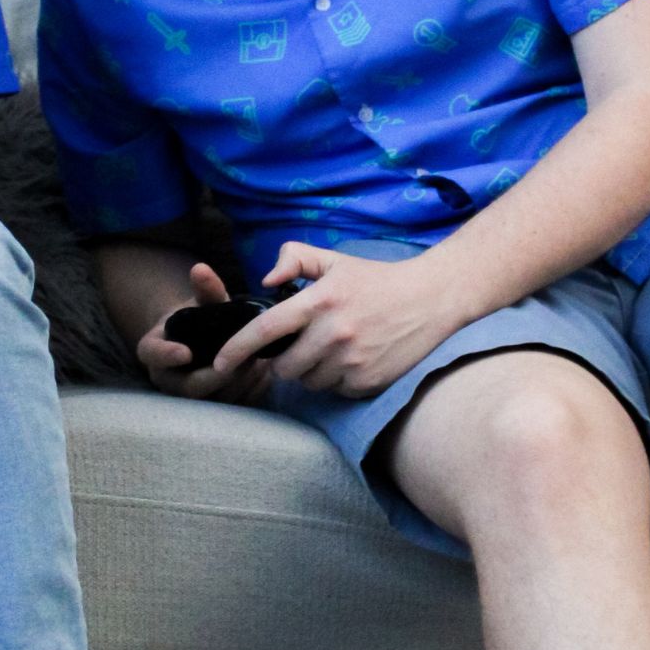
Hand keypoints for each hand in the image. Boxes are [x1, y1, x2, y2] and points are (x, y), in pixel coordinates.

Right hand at [137, 263, 272, 405]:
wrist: (206, 338)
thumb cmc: (199, 317)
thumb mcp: (203, 301)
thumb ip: (204, 289)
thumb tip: (200, 268)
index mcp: (155, 351)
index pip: (153, 355)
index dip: (166, 356)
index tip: (186, 351)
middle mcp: (169, 380)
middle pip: (188, 387)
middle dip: (216, 376)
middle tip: (243, 359)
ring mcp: (192, 398)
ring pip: (214, 401)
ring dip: (238, 383)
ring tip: (260, 362)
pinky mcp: (215, 408)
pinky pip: (232, 406)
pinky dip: (250, 391)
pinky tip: (266, 373)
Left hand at [213, 243, 462, 397]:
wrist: (430, 298)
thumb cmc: (376, 279)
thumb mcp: (333, 259)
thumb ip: (294, 258)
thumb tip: (266, 280)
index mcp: (319, 301)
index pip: (266, 330)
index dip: (236, 349)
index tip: (219, 363)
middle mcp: (333, 333)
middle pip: (285, 366)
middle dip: (284, 360)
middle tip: (301, 345)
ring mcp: (352, 361)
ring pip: (310, 382)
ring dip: (312, 371)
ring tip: (330, 349)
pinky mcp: (369, 382)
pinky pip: (336, 391)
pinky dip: (337, 380)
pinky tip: (352, 359)